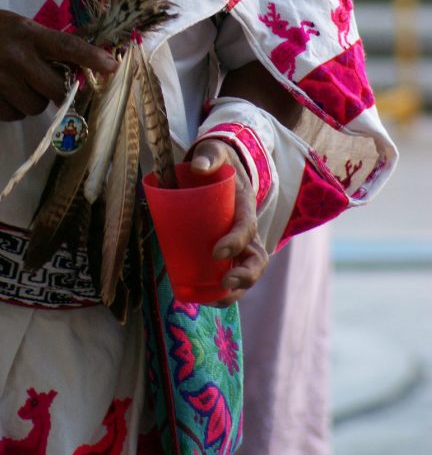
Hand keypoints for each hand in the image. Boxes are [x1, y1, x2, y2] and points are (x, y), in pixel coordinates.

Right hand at [0, 0, 117, 120]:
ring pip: (36, 106)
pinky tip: (1, 92)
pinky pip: (13, 116)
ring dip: (33, 100)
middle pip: (56, 89)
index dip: (92, 59)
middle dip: (58, 91)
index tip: (112, 67)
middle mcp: (17, 58)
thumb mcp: (14, 24)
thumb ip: (41, 42)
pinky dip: (12, 109)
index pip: (67, 47)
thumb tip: (74, 63)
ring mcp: (0, 81)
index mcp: (27, 33)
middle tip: (49, 83)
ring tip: (16, 83)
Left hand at [188, 137, 268, 305]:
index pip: (247, 227)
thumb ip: (208, 155)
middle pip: (257, 258)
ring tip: (213, 301)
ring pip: (247, 272)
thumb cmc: (216, 161)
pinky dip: (223, 291)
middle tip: (225, 283)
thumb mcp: (214, 153)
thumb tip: (198, 167)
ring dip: (235, 290)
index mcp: (245, 206)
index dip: (236, 241)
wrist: (221, 166)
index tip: (216, 252)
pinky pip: (231, 274)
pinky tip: (204, 298)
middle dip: (245, 275)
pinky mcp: (229, 251)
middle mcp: (249, 229)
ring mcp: (241, 243)